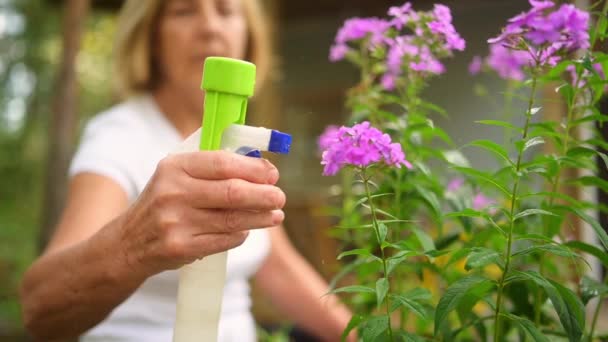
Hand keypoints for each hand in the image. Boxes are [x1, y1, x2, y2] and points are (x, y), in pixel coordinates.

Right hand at [117, 151, 285, 275]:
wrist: (127, 242)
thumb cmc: (164, 202)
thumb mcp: (176, 175)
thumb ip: (211, 166)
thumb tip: (258, 163)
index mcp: (174, 167)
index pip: (222, 163)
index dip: (253, 168)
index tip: (272, 173)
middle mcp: (172, 192)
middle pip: (232, 192)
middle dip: (264, 195)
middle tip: (280, 197)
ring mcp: (175, 222)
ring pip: (232, 219)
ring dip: (260, 217)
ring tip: (275, 215)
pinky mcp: (181, 248)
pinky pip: (224, 240)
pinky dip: (241, 235)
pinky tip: (248, 230)